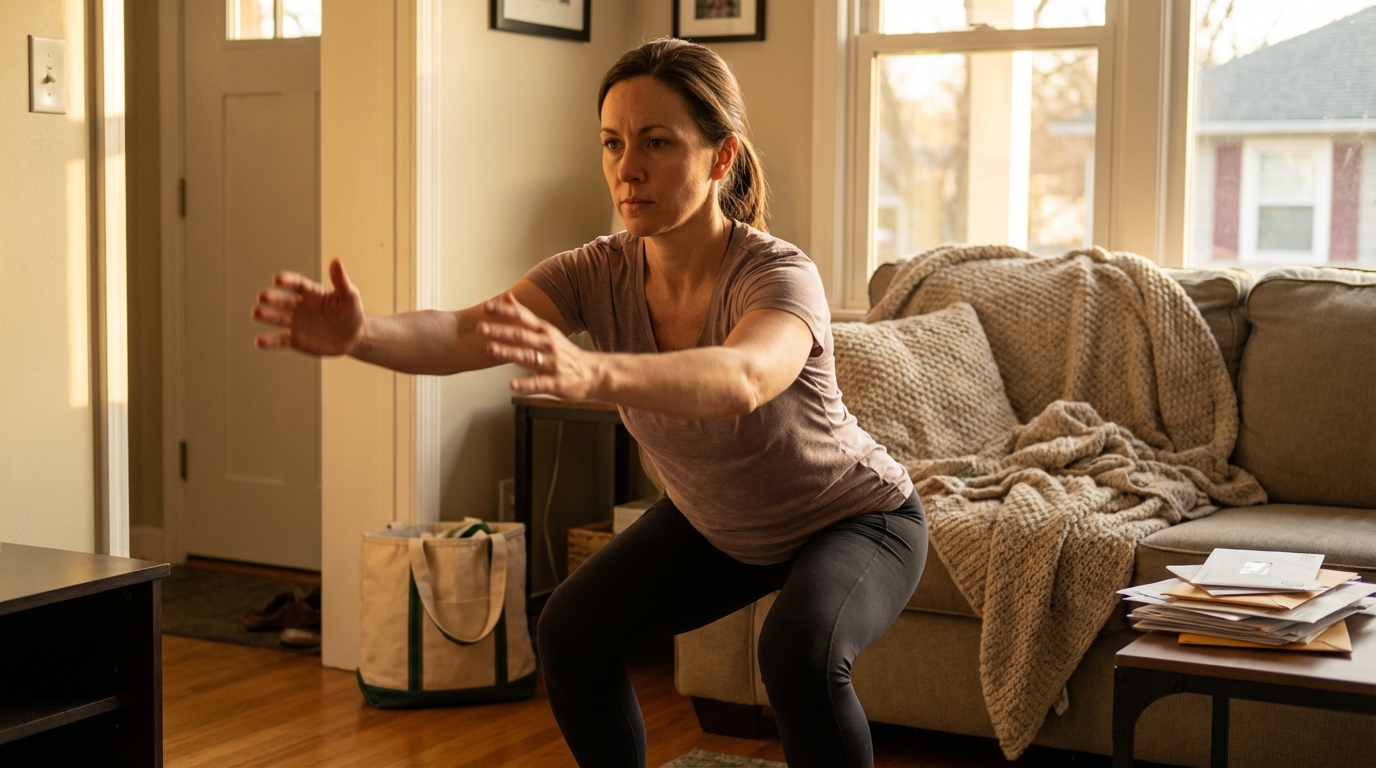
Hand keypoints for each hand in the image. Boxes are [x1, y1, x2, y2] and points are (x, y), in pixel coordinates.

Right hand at [252, 258, 364, 355]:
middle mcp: (299, 306)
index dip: (288, 281)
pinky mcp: (295, 339)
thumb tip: (336, 260)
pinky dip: (270, 341)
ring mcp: (295, 323)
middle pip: (284, 300)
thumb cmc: (352, 313)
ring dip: (267, 316)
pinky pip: (280, 340)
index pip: (297, 284)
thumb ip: (341, 281)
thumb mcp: (350, 297)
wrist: (353, 338)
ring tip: (257, 313)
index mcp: (311, 293)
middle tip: (263, 296)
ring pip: (278, 318)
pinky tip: (260, 342)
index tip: (278, 278)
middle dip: (273, 298)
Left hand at [478, 293, 600, 399]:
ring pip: (528, 357)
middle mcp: (548, 345)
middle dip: (501, 331)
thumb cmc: (564, 352)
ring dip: (509, 352)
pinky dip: (526, 384)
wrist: (593, 373)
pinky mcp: (556, 383)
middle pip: (522, 336)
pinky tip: (512, 385)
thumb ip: (524, 315)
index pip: (522, 318)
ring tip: (491, 349)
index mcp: (544, 331)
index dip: (504, 312)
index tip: (486, 306)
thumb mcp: (546, 330)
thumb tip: (507, 297)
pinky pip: (539, 383)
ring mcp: (552, 364)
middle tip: (481, 327)